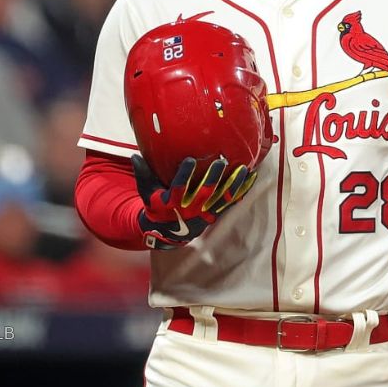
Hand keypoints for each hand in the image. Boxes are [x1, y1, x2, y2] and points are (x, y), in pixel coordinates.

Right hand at [133, 155, 256, 249]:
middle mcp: (190, 209)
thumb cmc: (157, 206)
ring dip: (233, 184)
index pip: (178, 188)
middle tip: (221, 161)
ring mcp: (205, 212)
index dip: (184, 175)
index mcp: (172, 203)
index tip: (189, 160)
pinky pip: (231, 201)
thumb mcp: (147, 192)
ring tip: (243, 169)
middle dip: (213, 178)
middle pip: (204, 193)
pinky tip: (252, 177)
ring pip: (221, 198)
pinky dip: (242, 190)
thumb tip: (135, 154)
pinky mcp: (215, 213)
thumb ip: (143, 174)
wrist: (168, 232)